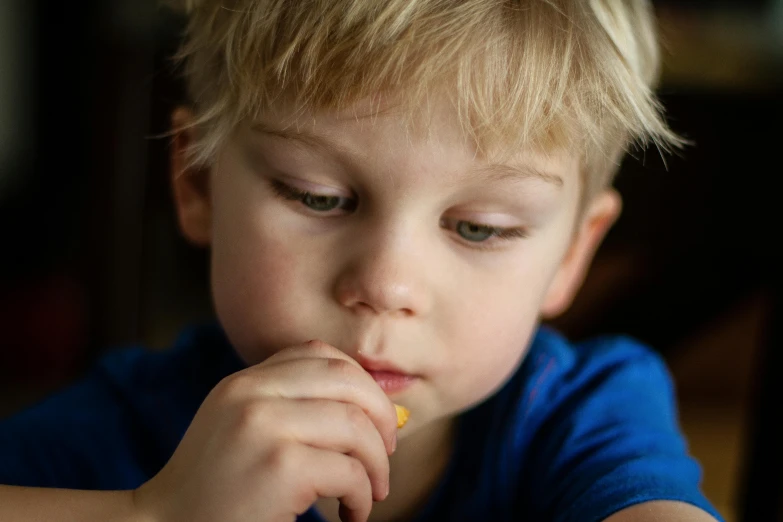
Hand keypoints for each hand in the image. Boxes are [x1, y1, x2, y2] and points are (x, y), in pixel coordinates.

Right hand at [133, 340, 398, 521]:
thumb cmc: (215, 493)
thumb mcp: (243, 430)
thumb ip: (289, 405)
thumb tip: (375, 403)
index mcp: (243, 382)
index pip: (319, 354)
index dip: (360, 383)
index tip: (374, 419)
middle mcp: (250, 393)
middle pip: (346, 380)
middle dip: (382, 415)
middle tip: (388, 451)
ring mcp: (263, 426)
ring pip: (355, 427)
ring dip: (377, 464)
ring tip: (372, 492)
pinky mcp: (279, 467)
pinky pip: (349, 471)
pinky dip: (363, 496)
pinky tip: (351, 514)